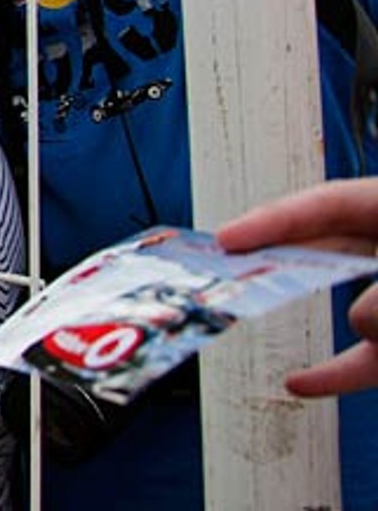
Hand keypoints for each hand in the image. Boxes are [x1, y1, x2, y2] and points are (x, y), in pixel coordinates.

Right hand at [217, 178, 377, 396]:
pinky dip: (332, 374)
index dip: (274, 218)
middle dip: (280, 262)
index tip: (227, 239)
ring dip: (357, 329)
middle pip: (327, 250)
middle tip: (223, 269)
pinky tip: (296, 382)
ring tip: (352, 340)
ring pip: (353, 311)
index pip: (328, 203)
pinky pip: (362, 362)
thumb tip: (361, 322)